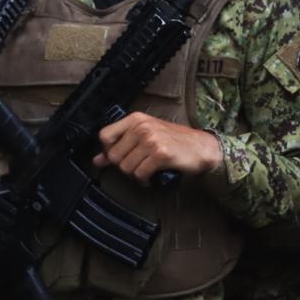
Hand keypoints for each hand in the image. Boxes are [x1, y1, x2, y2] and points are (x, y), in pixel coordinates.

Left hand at [94, 111, 216, 182]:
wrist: (201, 147)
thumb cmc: (174, 141)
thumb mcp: (145, 136)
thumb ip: (121, 145)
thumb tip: (97, 160)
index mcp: (136, 119)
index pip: (105, 136)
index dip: (109, 151)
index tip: (122, 156)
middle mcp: (142, 126)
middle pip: (114, 156)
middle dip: (125, 166)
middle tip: (139, 165)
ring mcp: (151, 140)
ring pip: (126, 168)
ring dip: (136, 174)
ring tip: (147, 169)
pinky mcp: (160, 154)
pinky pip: (140, 174)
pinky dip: (145, 180)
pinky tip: (152, 176)